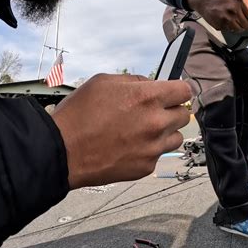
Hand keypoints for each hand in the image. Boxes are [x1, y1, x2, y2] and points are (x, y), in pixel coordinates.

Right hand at [52, 74, 191, 188]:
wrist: (63, 152)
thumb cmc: (78, 117)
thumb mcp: (104, 82)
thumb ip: (134, 81)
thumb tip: (151, 84)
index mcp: (147, 98)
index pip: (185, 91)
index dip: (180, 90)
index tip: (175, 93)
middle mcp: (155, 123)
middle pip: (184, 115)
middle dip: (172, 111)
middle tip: (154, 112)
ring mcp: (153, 147)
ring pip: (176, 137)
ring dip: (165, 132)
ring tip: (143, 131)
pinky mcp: (147, 166)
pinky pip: (159, 154)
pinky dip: (150, 150)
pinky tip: (131, 146)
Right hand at [187, 0, 247, 30]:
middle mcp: (234, 8)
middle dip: (247, 24)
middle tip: (244, 22)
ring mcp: (227, 17)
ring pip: (240, 29)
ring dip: (239, 27)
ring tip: (235, 21)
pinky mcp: (221, 24)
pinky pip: (230, 30)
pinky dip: (230, 28)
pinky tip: (227, 21)